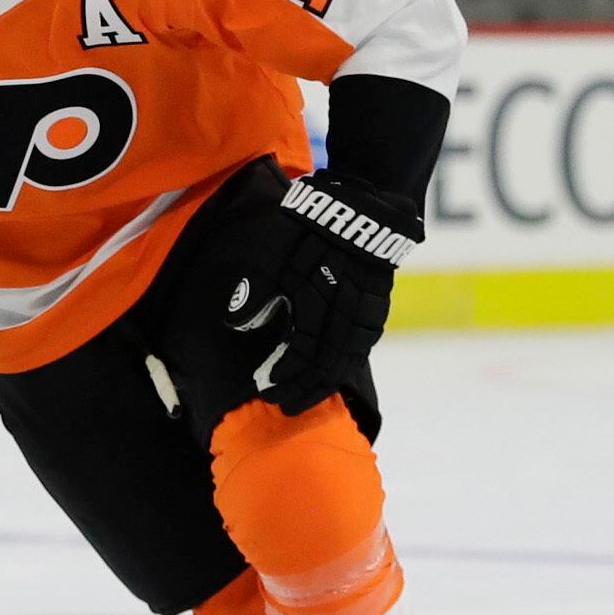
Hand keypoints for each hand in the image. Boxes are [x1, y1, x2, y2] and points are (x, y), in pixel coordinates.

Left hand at [220, 170, 419, 415]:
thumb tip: (236, 326)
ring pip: (346, 363)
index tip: (265, 389)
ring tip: (306, 396)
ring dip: (325, 384)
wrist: (361, 208)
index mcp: (316, 306)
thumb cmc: (309, 230)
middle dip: (303, 390)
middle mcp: (344, 317)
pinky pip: (362, 349)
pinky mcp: (377, 308)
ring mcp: (366, 315)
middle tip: (283, 406)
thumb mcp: (273, 255)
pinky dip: (345, 366)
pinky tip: (333, 372)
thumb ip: (255, 293)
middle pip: (325, 368)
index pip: (300, 356)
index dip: (284, 377)